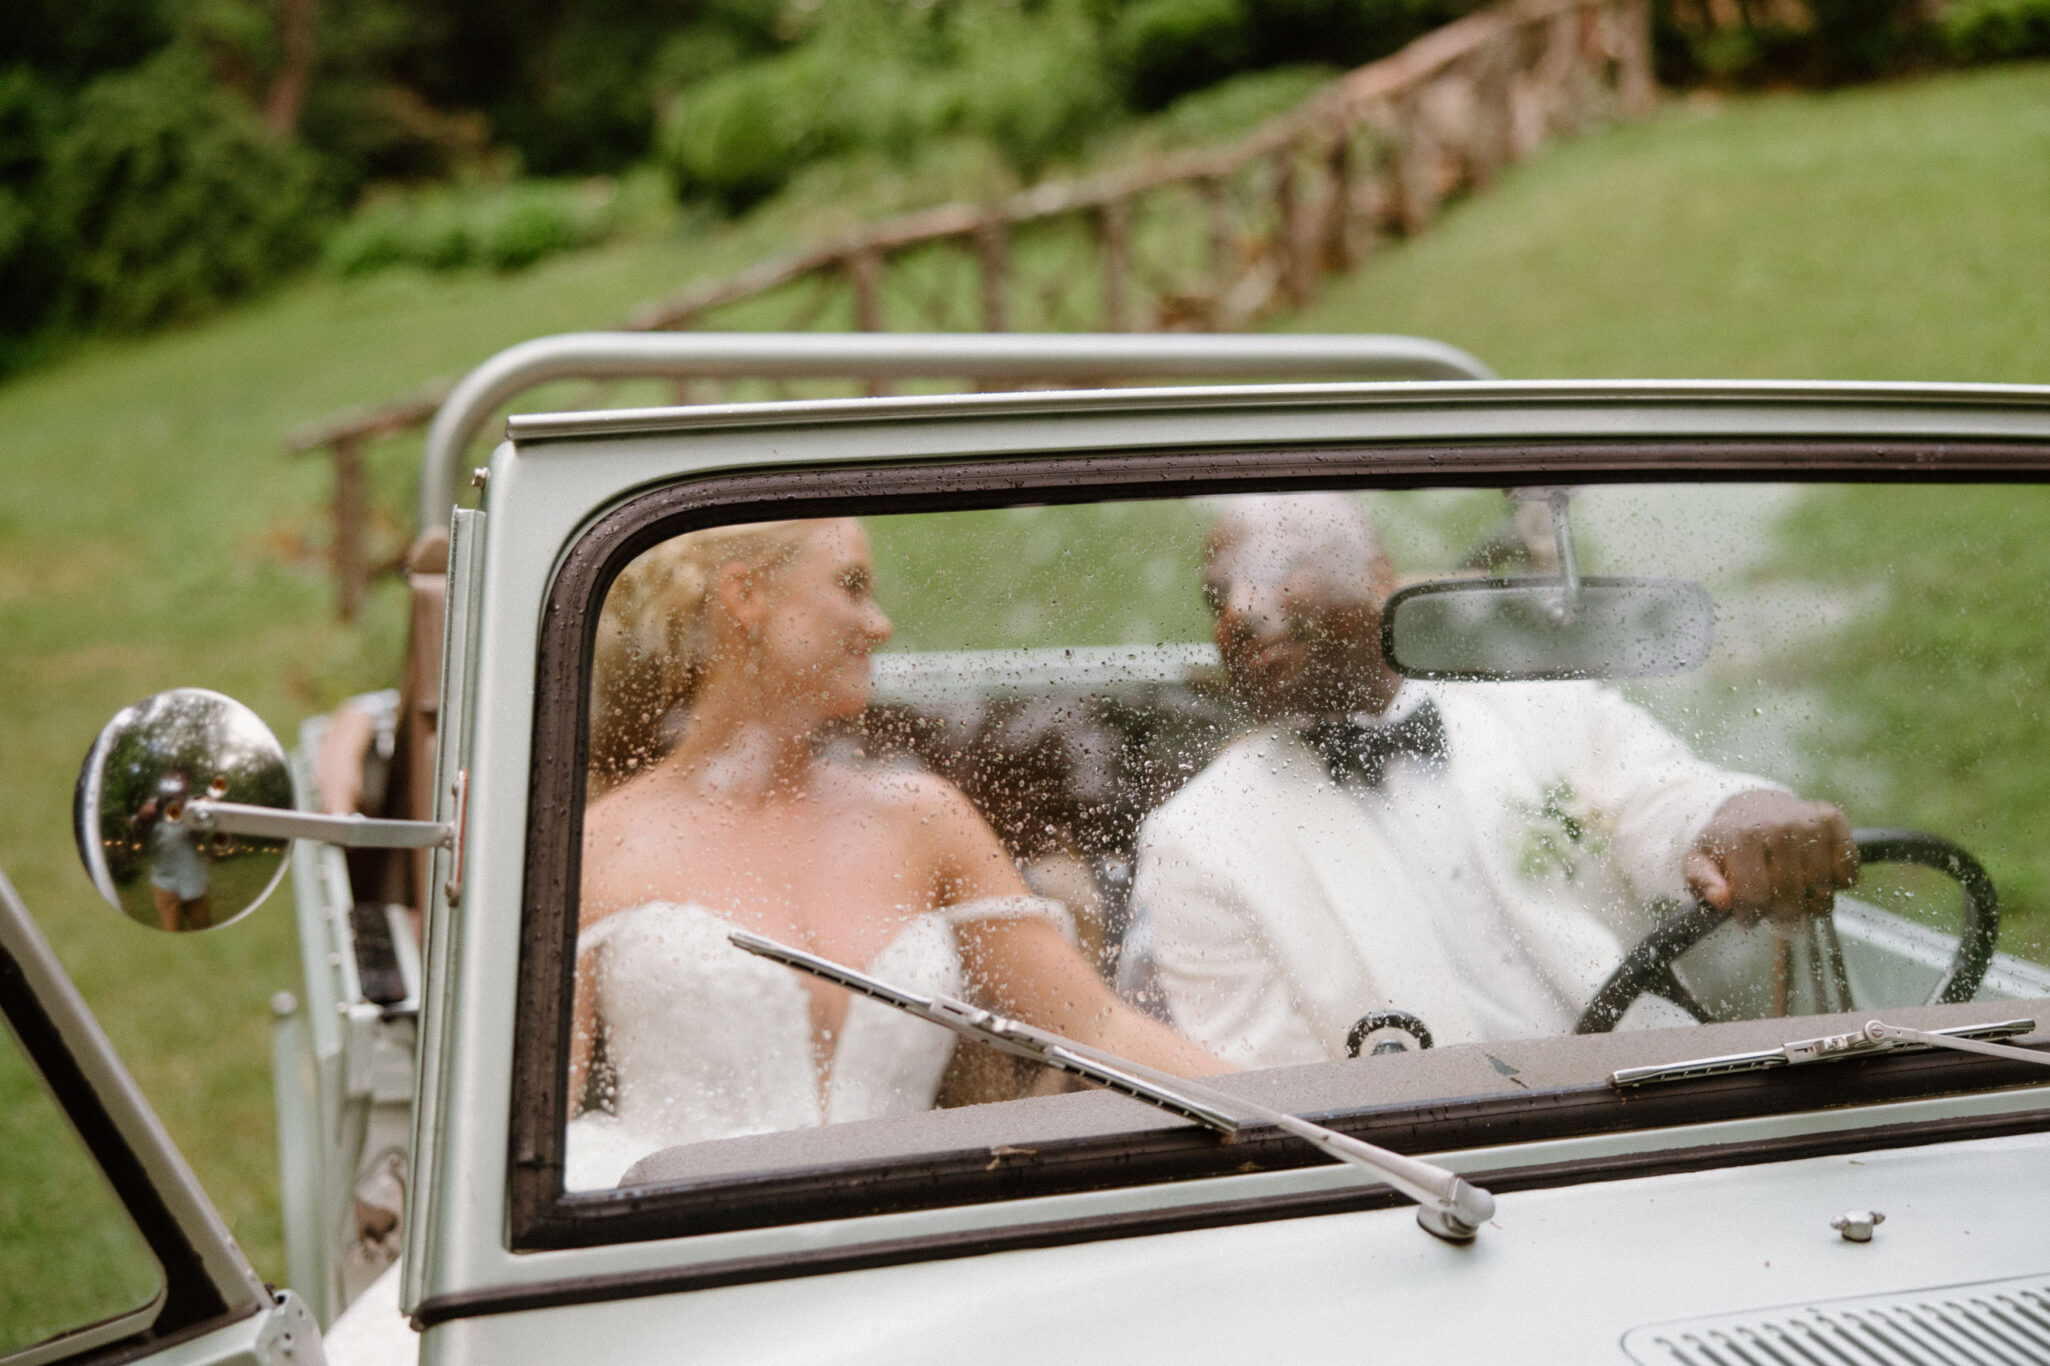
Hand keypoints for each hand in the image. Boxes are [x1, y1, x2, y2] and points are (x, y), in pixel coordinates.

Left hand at [1683, 790, 1856, 927]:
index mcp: (1741, 836)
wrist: (1753, 806)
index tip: (1747, 917)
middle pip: (1791, 897)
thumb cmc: (1727, 844)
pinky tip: (1815, 875)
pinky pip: (1847, 873)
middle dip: (1782, 914)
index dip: (1751, 916)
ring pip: (1821, 889)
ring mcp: (1809, 821)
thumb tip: (1721, 901)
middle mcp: (1778, 825)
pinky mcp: (1833, 820)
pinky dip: (1837, 884)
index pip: (1754, 896)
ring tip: (1792, 892)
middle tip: (1773, 909)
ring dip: (1810, 902)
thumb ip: (1702, 882)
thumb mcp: (1700, 861)